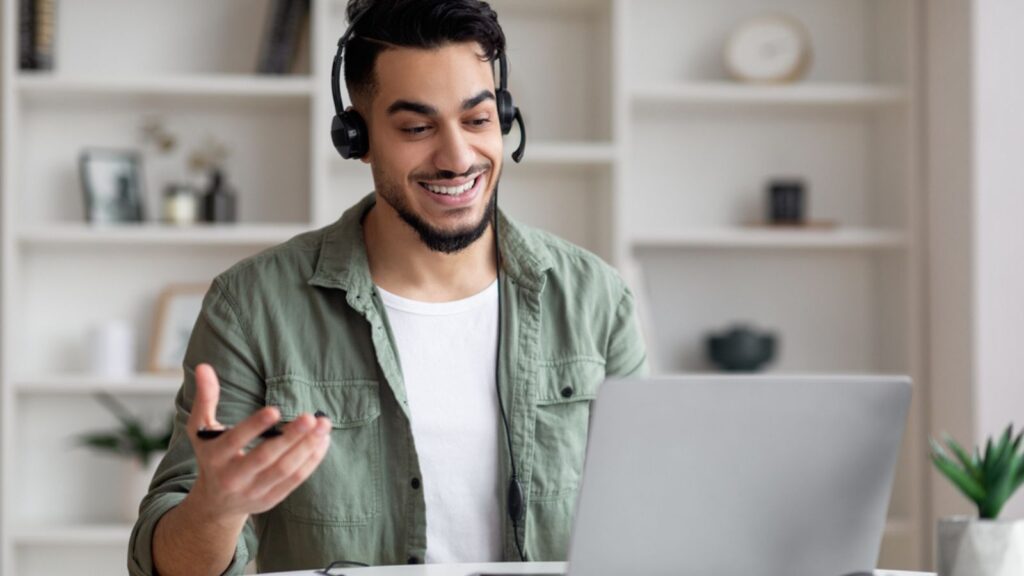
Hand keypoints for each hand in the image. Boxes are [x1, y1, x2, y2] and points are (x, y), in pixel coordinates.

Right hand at [184, 363, 331, 523]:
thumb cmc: (211, 456)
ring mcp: (253, 492)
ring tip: (324, 425)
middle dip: (291, 437)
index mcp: (215, 457)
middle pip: (266, 457)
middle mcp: (233, 478)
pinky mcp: (271, 499)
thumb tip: (204, 366)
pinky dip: (311, 460)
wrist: (215, 503)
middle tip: (311, 417)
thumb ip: (205, 398)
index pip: (235, 440)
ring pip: (285, 470)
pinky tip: (323, 441)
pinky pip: (295, 480)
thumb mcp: (201, 429)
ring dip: (308, 447)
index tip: (275, 409)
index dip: (255, 426)